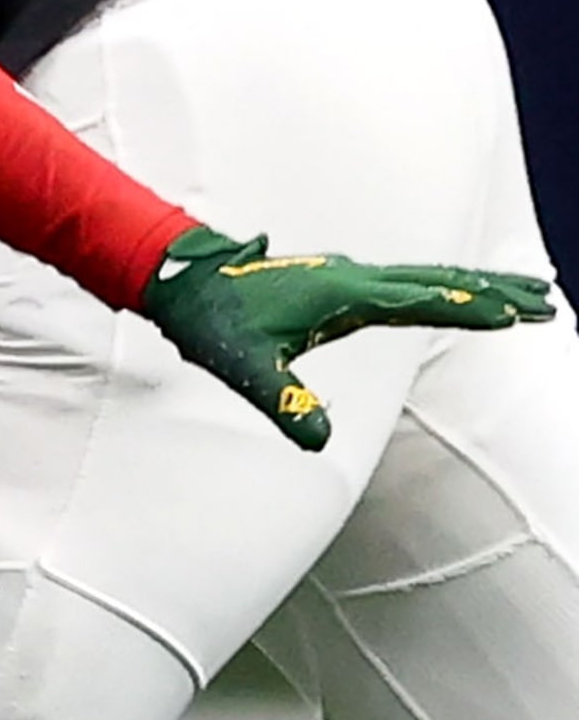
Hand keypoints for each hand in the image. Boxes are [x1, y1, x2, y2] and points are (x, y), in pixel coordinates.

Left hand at [140, 225, 556, 448]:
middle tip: (545, 297)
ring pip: (420, 278)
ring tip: (519, 292)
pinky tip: (449, 294)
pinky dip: (436, 286)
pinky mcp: (333, 282)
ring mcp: (342, 276)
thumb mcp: (243, 368)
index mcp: (341, 292)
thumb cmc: (210, 320)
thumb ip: (283, 403)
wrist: (177, 281)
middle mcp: (348, 276)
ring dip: (470, 285)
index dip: (470, 308)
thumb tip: (320, 443)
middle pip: (435, 281)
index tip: (518, 311)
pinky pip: (400, 282)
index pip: (420, 300)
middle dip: (491, 290)